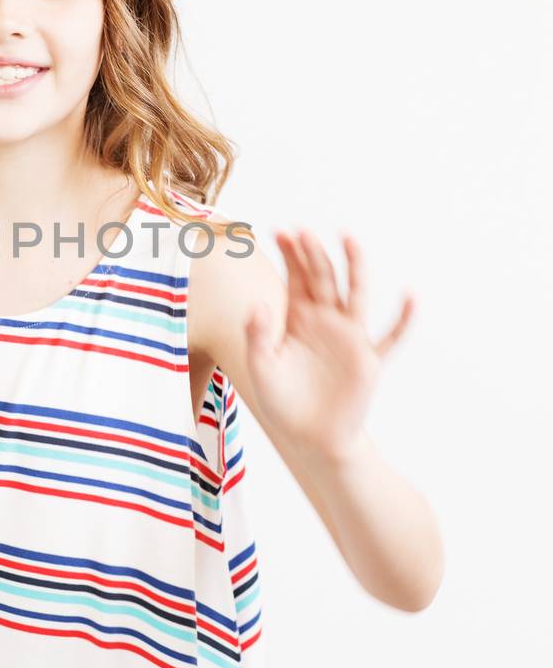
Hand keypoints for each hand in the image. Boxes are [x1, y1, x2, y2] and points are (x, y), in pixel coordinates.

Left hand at [243, 227, 414, 460]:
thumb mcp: (262, 368)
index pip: (297, 278)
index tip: (281, 231)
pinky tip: (411, 296)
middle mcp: (326, 320)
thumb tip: (257, 305)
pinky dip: (402, 319)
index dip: (291, 255)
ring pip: (355, 295)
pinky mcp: (369, 359)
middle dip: (314, 255)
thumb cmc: (284, 401)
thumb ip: (259, 337)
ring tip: (350, 239)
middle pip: (323, 279)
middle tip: (304, 231)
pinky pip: (390, 337)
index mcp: (298, 318)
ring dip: (354, 268)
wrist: (311, 437)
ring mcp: (350, 337)